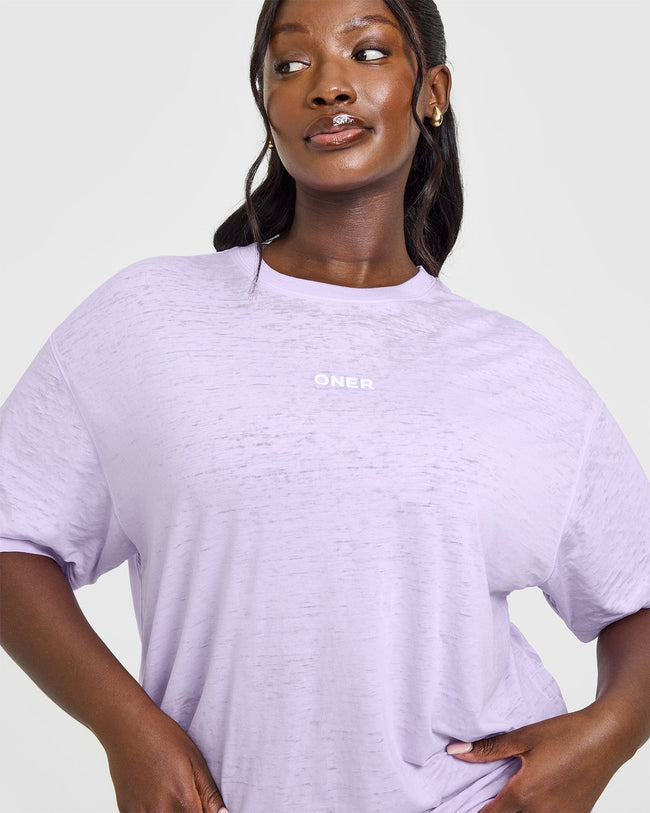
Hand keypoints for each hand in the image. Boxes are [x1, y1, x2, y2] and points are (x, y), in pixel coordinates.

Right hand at [100, 705, 228, 812]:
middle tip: (189, 795)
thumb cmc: (164, 738)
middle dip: (191, 811)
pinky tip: (156, 795)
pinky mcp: (126, 812)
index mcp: (182, 801)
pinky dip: (155, 811)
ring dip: (172, 812)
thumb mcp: (195, 760)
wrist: (126, 727)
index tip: (204, 805)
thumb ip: (209, 794)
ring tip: (171, 790)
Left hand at [446, 704, 631, 811]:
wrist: (605, 738)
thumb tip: (455, 751)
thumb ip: (488, 749)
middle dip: (496, 812)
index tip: (462, 807)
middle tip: (487, 799)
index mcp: (525, 794)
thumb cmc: (565, 734)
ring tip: (507, 799)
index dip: (475, 812)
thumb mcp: (523, 737)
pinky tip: (532, 801)